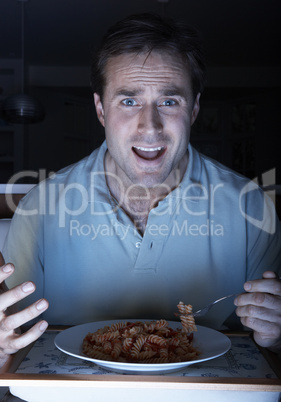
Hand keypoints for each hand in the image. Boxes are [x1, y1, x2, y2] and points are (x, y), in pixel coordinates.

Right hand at [0, 252, 48, 367]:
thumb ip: (0, 276)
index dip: (0, 275)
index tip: (11, 266)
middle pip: (0, 304)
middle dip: (15, 294)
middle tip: (31, 284)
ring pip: (12, 323)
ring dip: (28, 312)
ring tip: (44, 302)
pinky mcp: (8, 344)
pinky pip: (20, 341)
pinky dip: (32, 333)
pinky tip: (44, 323)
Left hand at [234, 271, 280, 351]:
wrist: (274, 331)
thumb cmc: (270, 308)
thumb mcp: (271, 292)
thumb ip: (269, 281)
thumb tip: (268, 273)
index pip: (273, 285)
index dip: (257, 284)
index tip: (246, 286)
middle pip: (259, 298)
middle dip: (243, 298)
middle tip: (237, 300)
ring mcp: (278, 320)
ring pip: (252, 310)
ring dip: (241, 310)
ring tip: (239, 310)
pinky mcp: (272, 331)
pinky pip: (251, 321)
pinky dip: (244, 319)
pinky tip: (245, 318)